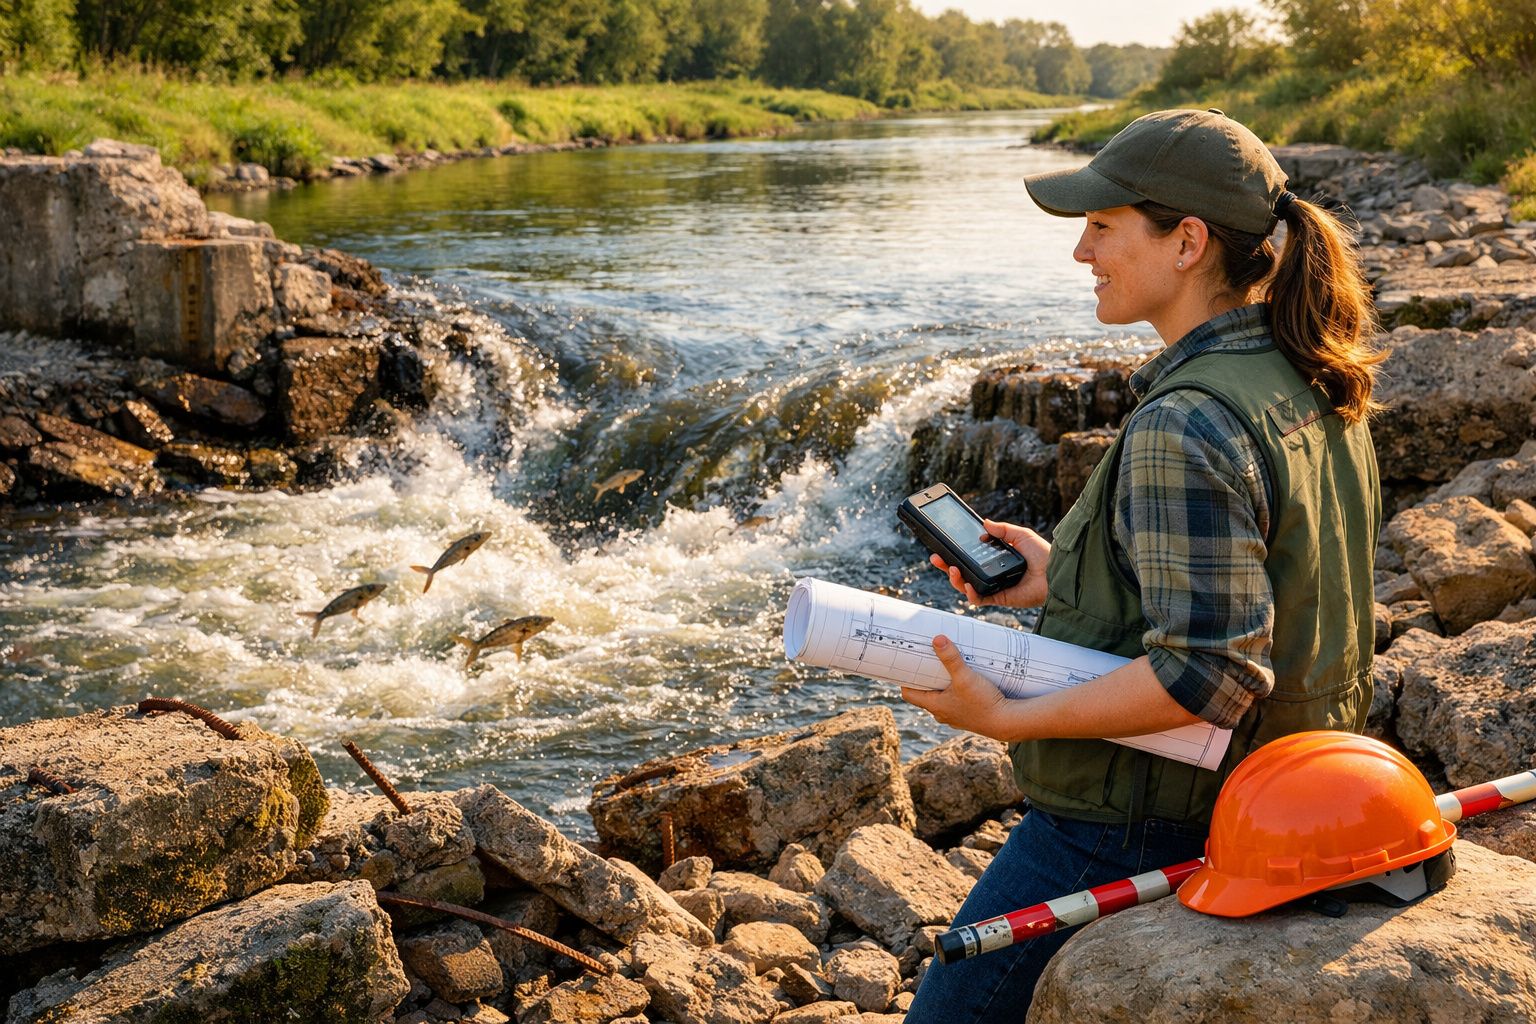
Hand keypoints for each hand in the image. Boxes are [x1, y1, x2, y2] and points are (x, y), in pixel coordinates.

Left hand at [901, 634, 1013, 738]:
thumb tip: (937, 638)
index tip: (907, 664)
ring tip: (945, 668)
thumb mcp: (965, 677)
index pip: (909, 694)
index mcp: (935, 706)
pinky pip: (956, 703)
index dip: (905, 679)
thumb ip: (951, 658)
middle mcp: (942, 714)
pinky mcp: (969, 716)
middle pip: (925, 695)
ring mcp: (955, 716)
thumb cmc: (984, 702)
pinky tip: (964, 682)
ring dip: (941, 686)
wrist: (1007, 722)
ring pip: (941, 699)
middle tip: (927, 660)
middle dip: (925, 679)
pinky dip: (955, 693)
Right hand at [931, 519, 1049, 607]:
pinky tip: (968, 584)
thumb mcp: (1020, 535)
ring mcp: (993, 587)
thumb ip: (1002, 529)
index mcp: (995, 559)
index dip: (955, 553)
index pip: (969, 556)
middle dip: (946, 566)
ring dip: (954, 579)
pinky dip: (970, 594)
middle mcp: (991, 573)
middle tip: (936, 557)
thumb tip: (984, 522)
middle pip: (962, 572)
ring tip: (952, 569)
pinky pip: (978, 599)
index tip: (943, 546)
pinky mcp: (998, 598)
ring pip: (965, 586)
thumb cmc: (1043, 554)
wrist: (1056, 572)